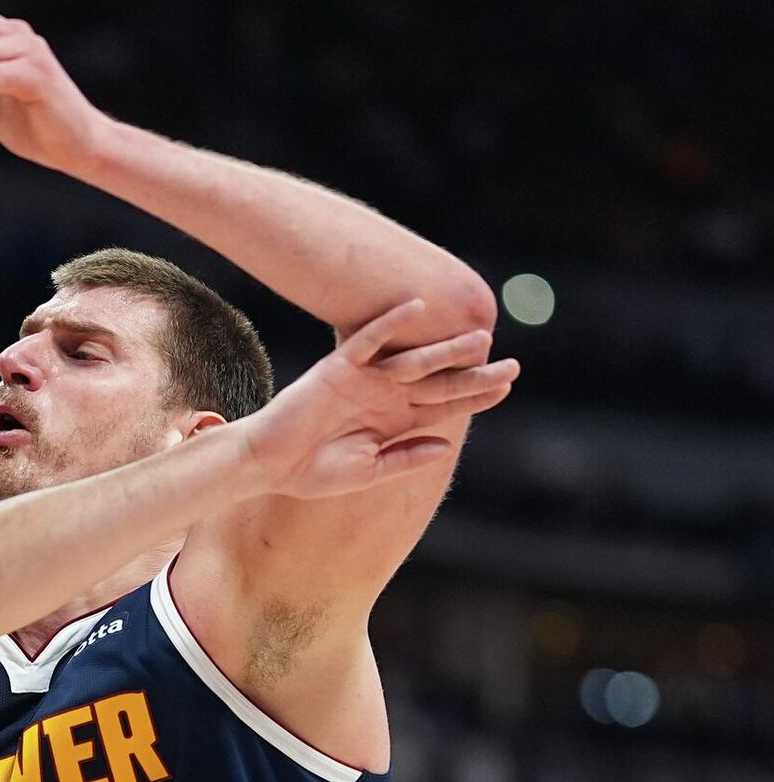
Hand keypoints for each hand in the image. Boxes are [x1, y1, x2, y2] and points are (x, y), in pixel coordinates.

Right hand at [239, 299, 518, 500]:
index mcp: (393, 420)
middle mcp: (385, 395)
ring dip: (446, 350)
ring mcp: (365, 379)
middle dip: (474, 374)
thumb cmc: (312, 473)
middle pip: (438, 381)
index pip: (443, 405)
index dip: (474, 397)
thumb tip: (447, 446)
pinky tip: (416, 308)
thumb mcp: (367, 471)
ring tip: (480, 340)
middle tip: (513, 365)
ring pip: (414, 360)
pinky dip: (390, 323)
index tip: (505, 388)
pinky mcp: (339, 368)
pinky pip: (369, 340)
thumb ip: (406, 457)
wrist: (269, 465)